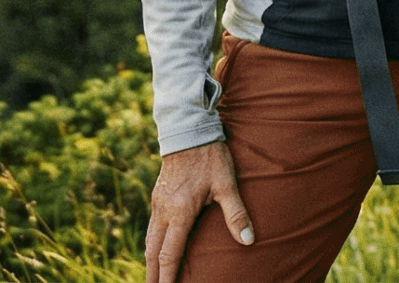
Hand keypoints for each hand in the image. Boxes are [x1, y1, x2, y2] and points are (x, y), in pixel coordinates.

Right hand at [144, 139, 252, 282]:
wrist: (188, 130)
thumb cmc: (210, 157)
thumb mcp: (227, 184)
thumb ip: (236, 213)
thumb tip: (249, 240)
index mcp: (180, 212)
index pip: (169, 254)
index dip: (167, 276)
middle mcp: (163, 211)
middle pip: (153, 252)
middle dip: (152, 275)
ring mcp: (157, 203)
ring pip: (149, 240)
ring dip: (150, 261)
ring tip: (153, 277)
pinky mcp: (157, 196)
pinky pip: (151, 227)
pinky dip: (151, 245)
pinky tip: (156, 249)